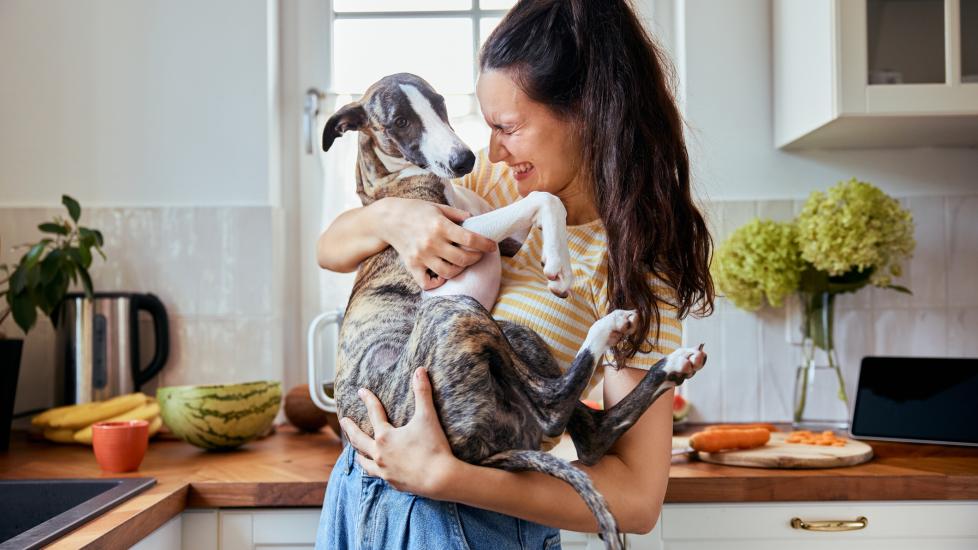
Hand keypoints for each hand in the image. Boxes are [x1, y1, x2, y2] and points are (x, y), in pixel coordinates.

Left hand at [340, 367, 459, 497]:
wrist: (439, 479)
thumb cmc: (433, 446)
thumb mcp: (427, 417)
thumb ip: (422, 393)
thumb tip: (420, 370)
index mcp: (385, 436)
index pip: (374, 413)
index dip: (368, 400)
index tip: (361, 391)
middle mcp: (379, 453)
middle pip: (359, 439)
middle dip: (350, 429)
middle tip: (343, 421)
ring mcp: (384, 470)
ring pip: (364, 461)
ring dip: (358, 453)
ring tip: (354, 450)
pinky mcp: (392, 482)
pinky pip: (376, 474)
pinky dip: (372, 469)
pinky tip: (375, 469)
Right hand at [376, 197, 496, 289]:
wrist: (388, 219)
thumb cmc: (416, 210)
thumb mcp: (438, 207)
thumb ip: (458, 215)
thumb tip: (476, 220)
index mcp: (440, 226)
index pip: (470, 239)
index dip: (485, 244)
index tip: (492, 246)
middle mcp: (432, 243)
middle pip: (463, 259)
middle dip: (476, 258)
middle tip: (478, 254)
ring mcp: (421, 256)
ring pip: (449, 272)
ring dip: (461, 270)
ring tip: (462, 262)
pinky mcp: (412, 265)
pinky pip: (428, 283)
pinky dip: (437, 282)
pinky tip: (442, 274)